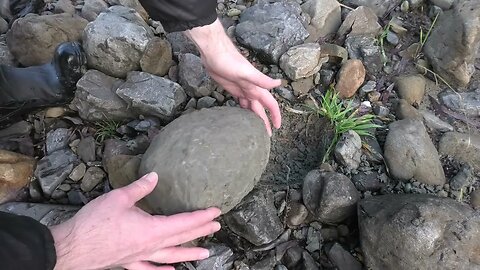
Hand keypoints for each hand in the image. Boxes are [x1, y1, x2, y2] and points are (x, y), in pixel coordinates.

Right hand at [50, 172, 220, 269]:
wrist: (72, 248)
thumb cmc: (94, 223)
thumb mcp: (119, 198)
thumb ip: (140, 187)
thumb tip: (155, 176)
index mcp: (152, 229)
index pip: (184, 222)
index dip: (201, 217)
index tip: (216, 212)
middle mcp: (150, 246)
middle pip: (181, 238)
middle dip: (201, 232)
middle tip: (217, 227)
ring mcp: (140, 256)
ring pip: (171, 256)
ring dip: (189, 254)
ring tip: (206, 254)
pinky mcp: (128, 262)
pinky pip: (150, 269)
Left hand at [185, 19, 281, 135]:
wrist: (213, 52)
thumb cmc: (229, 60)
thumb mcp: (246, 72)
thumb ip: (261, 79)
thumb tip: (279, 83)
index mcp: (256, 87)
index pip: (270, 103)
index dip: (275, 115)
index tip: (277, 127)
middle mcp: (251, 89)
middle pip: (260, 108)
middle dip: (264, 121)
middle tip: (265, 136)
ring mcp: (241, 89)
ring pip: (250, 106)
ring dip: (253, 117)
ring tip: (254, 130)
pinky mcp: (232, 88)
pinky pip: (240, 102)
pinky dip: (243, 110)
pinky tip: (241, 116)